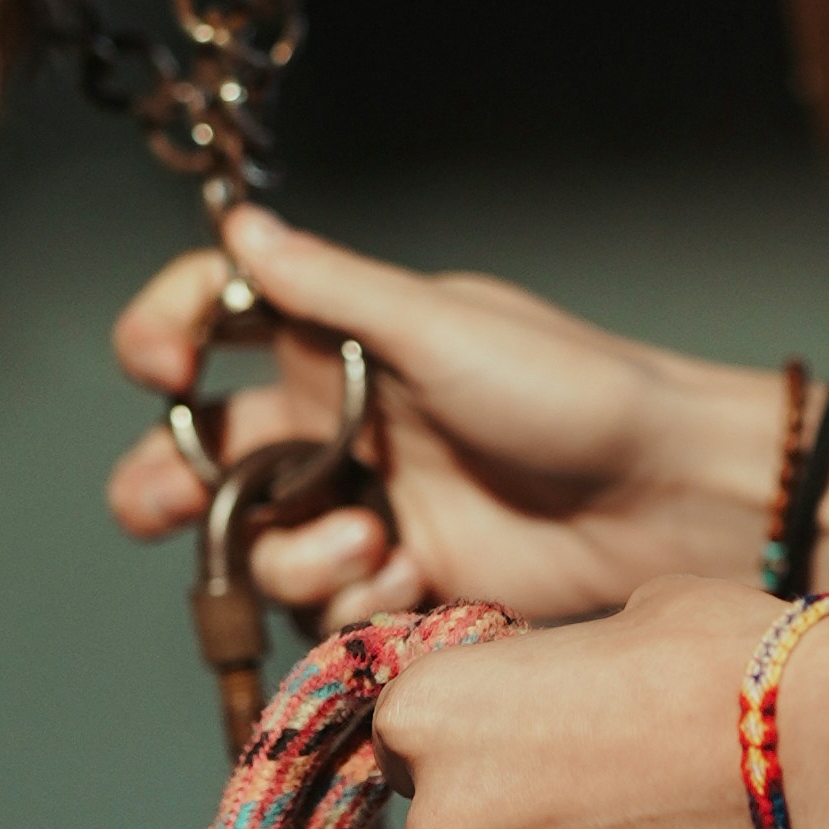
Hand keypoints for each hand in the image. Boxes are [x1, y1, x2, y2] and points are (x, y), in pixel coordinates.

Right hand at [105, 206, 773, 626]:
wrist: (666, 500)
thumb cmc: (575, 391)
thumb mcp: (444, 329)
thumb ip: (331, 288)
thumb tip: (240, 223)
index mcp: (340, 342)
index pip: (212, 318)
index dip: (162, 334)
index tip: (161, 368)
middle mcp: (339, 423)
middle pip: (202, 455)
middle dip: (165, 484)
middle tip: (171, 504)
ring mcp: (367, 504)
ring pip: (258, 544)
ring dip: (292, 554)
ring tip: (374, 542)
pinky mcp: (402, 580)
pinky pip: (326, 604)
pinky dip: (353, 601)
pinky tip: (416, 585)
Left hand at [372, 574, 799, 828]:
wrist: (809, 747)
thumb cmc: (712, 656)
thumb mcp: (612, 624)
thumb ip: (554, 674)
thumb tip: (565, 695)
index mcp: (428, 715)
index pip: (407, 735)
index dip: (472, 729)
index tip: (528, 728)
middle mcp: (441, 820)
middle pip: (453, 822)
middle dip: (511, 808)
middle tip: (604, 784)